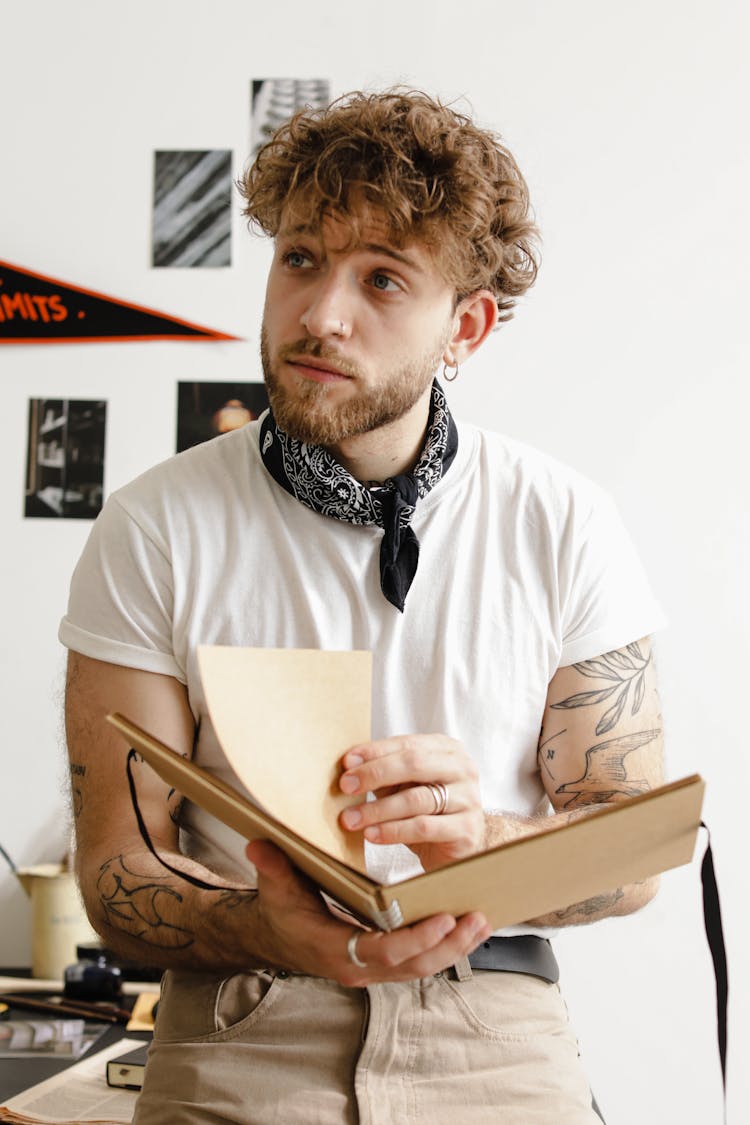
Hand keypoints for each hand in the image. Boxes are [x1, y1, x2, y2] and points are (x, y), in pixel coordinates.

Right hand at [246, 840, 491, 984]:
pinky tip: (467, 926)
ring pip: (421, 966)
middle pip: (413, 966)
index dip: (415, 939)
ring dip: (454, 947)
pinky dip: (444, 945)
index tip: (443, 919)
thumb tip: (259, 846)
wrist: (276, 935)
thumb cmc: (280, 909)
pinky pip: (419, 960)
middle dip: (448, 945)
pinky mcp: (384, 962)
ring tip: (482, 921)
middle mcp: (359, 967)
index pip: (383, 952)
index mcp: (335, 950)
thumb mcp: (275, 887)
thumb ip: (272, 867)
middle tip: (477, 919)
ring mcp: (373, 969)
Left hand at [337, 734, 484, 870]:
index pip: (407, 744)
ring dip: (377, 809)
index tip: (346, 762)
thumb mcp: (406, 786)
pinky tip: (371, 834)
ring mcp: (468, 798)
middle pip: (414, 764)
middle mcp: (462, 769)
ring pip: (416, 799)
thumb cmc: (427, 810)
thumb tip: (349, 766)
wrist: (457, 848)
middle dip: (375, 773)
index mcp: (447, 750)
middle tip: (346, 786)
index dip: (375, 751)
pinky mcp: (465, 829)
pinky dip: (392, 831)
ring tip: (350, 819)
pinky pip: (423, 827)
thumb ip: (385, 773)